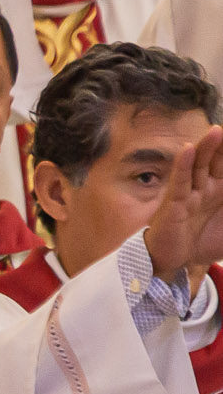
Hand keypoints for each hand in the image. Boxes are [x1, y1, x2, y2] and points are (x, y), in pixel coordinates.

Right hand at [146, 124, 222, 278]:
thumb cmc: (202, 243)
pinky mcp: (175, 202)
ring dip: (207, 148)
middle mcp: (207, 188)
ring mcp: (191, 193)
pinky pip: (180, 181)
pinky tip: (187, 150)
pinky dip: (183, 165)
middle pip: (217, 161)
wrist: (175, 262)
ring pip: (200, 166)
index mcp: (221, 191)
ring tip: (216, 131)